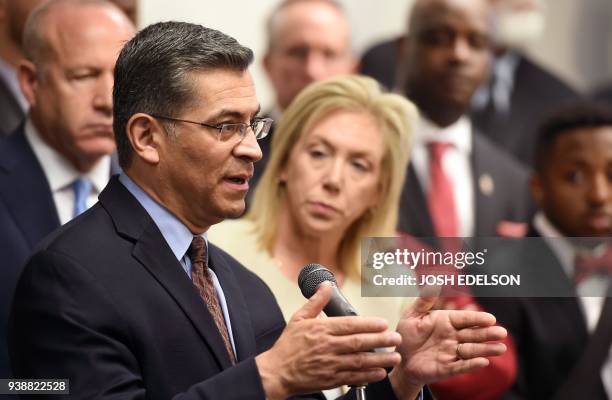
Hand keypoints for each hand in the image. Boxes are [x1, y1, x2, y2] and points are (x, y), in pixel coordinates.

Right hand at [256, 282, 401, 399]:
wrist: (276, 372)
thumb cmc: (288, 346)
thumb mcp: (299, 319)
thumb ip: (316, 302)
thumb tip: (326, 285)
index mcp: (321, 330)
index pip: (349, 325)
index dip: (368, 324)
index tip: (383, 323)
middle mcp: (327, 347)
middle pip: (359, 342)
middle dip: (381, 340)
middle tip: (396, 338)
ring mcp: (330, 364)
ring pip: (359, 361)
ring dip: (379, 359)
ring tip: (395, 357)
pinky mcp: (330, 379)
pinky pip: (353, 377)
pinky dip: (368, 375)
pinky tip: (380, 372)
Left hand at [388, 295, 506, 398]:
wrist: (400, 357)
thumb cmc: (408, 333)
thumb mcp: (413, 315)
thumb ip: (424, 300)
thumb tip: (434, 281)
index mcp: (446, 321)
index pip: (464, 319)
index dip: (477, 319)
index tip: (490, 319)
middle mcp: (452, 336)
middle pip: (473, 334)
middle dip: (487, 334)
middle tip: (502, 333)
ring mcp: (451, 352)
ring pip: (471, 350)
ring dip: (486, 349)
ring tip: (500, 348)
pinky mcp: (447, 368)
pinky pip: (461, 366)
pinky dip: (471, 364)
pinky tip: (483, 362)